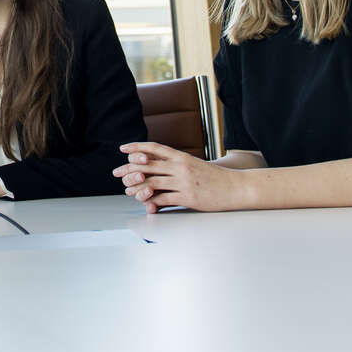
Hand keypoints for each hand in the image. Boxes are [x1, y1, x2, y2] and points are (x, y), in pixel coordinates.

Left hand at [113, 142, 245, 213]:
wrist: (235, 187)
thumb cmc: (214, 178)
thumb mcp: (193, 164)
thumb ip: (175, 163)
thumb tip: (156, 163)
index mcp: (181, 156)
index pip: (154, 148)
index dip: (136, 147)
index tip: (122, 149)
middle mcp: (180, 166)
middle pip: (147, 165)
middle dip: (128, 169)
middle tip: (116, 173)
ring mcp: (183, 182)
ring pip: (151, 183)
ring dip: (136, 188)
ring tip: (127, 191)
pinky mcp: (188, 197)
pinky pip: (163, 199)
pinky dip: (151, 202)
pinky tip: (145, 204)